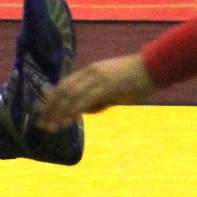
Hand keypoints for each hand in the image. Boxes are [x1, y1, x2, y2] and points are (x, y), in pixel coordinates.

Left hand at [39, 54, 156, 132]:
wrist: (155, 67)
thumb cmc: (136, 79)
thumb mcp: (111, 90)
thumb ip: (97, 99)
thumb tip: (87, 111)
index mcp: (88, 71)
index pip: (63, 86)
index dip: (51, 101)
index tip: (42, 115)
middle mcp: (89, 73)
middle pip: (62, 91)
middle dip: (49, 109)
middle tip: (41, 125)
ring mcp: (97, 78)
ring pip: (70, 96)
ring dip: (58, 114)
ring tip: (51, 128)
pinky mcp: (106, 85)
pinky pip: (84, 100)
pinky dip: (73, 112)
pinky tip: (66, 122)